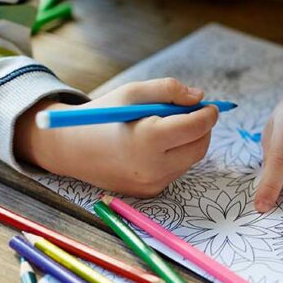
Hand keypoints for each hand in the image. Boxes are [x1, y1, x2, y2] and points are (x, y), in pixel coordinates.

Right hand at [15, 78, 218, 196]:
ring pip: (189, 160)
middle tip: (197, 114)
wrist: (71, 148)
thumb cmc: (104, 115)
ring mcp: (152, 183)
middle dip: (204, 129)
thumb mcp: (133, 92)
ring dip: (189, 142)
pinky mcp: (150, 192)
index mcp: (149, 138)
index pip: (196, 127)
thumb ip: (169, 90)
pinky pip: (176, 171)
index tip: (211, 106)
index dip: (208, 114)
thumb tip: (199, 98)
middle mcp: (153, 166)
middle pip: (199, 147)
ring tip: (169, 126)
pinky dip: (176, 156)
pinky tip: (156, 145)